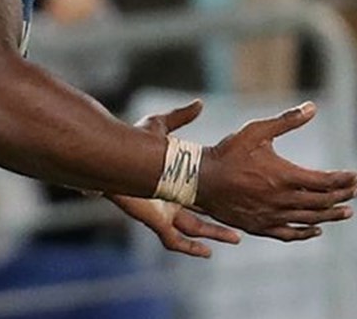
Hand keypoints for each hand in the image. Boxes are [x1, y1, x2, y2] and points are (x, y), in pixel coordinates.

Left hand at [111, 98, 241, 257]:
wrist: (113, 156)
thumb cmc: (133, 140)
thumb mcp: (162, 125)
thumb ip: (181, 117)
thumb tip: (201, 103)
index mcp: (174, 182)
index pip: (200, 194)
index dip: (217, 197)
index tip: (238, 195)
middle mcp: (170, 200)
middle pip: (200, 217)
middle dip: (221, 223)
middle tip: (243, 226)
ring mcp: (162, 211)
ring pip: (193, 230)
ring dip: (215, 235)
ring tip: (236, 238)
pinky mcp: (155, 219)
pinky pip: (174, 240)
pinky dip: (190, 248)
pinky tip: (206, 252)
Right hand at [193, 102, 356, 240]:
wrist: (200, 179)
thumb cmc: (229, 152)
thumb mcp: (257, 131)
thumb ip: (287, 121)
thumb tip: (312, 107)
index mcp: (284, 176)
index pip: (324, 182)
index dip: (343, 180)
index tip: (356, 176)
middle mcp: (281, 200)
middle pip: (321, 202)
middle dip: (342, 195)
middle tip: (356, 190)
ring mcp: (271, 216)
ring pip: (309, 219)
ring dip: (330, 215)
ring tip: (347, 212)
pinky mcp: (259, 226)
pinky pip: (288, 233)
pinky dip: (305, 232)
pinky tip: (316, 230)